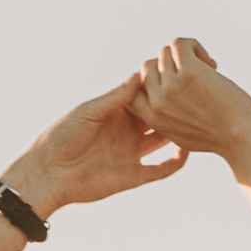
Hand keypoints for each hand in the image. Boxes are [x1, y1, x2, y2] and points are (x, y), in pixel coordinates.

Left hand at [3, 78, 185, 215]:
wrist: (49, 175)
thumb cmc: (61, 137)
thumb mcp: (88, 112)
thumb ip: (115, 97)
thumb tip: (139, 75)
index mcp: (115, 112)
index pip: (144, 96)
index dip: (160, 86)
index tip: (179, 74)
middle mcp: (126, 131)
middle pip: (158, 116)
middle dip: (175, 107)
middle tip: (197, 94)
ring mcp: (132, 153)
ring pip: (164, 141)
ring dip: (180, 133)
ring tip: (201, 121)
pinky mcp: (133, 176)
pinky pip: (161, 169)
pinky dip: (175, 162)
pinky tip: (190, 151)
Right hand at [129, 36, 250, 164]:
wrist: (240, 139)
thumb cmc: (219, 137)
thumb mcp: (182, 134)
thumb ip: (167, 117)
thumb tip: (161, 94)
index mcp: (152, 117)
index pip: (133, 87)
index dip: (151, 80)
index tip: (173, 83)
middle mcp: (157, 101)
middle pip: (149, 65)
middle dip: (170, 66)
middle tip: (196, 76)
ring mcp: (171, 85)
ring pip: (165, 52)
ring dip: (188, 56)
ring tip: (209, 69)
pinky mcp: (189, 71)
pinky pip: (180, 43)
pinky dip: (194, 46)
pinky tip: (210, 62)